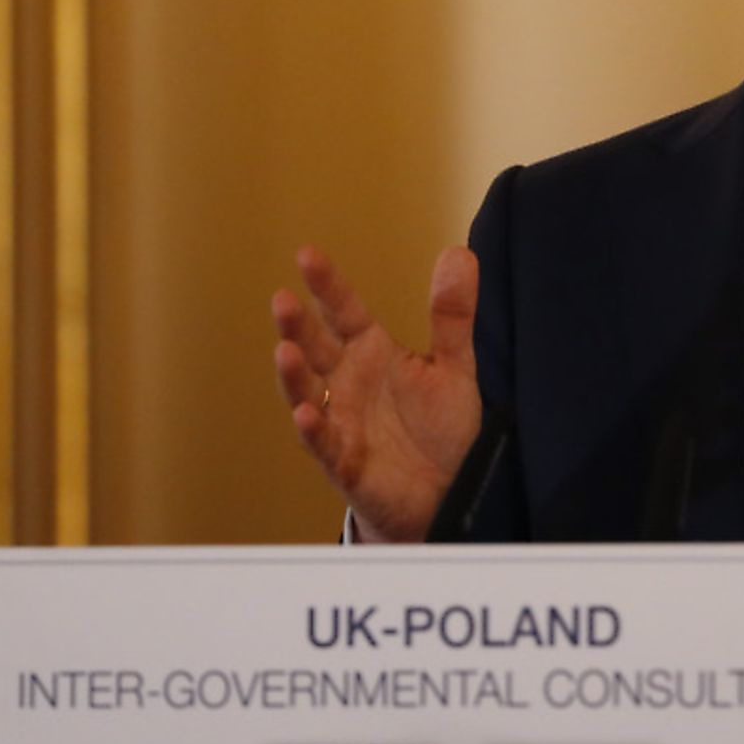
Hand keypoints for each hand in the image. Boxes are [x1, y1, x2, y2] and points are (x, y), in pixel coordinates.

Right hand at [272, 245, 482, 542]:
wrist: (445, 492)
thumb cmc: (439, 426)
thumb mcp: (453, 365)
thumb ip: (452, 314)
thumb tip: (460, 252)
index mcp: (371, 353)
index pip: (344, 312)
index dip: (327, 285)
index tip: (307, 254)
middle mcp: (347, 382)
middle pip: (316, 348)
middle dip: (298, 326)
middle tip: (283, 299)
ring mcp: (341, 422)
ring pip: (308, 393)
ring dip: (294, 375)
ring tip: (284, 351)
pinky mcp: (345, 463)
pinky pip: (324, 445)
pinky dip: (314, 430)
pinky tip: (305, 414)